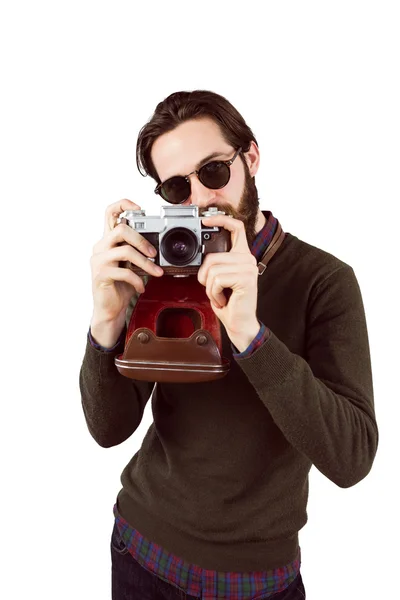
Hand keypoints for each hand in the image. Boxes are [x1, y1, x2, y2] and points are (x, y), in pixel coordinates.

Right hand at [90, 198, 163, 326]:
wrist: (109, 309)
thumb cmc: (120, 286)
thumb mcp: (131, 265)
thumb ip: (137, 252)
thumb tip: (157, 246)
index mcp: (108, 241)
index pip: (110, 213)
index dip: (124, 204)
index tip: (140, 208)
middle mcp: (100, 247)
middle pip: (120, 229)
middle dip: (142, 240)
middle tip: (154, 253)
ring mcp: (98, 261)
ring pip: (125, 251)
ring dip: (145, 263)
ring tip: (156, 273)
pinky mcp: (100, 275)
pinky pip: (124, 272)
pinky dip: (137, 280)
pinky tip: (141, 286)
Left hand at [197, 215, 259, 350]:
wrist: (240, 323)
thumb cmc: (230, 302)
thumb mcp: (220, 279)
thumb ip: (216, 263)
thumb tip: (204, 257)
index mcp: (242, 255)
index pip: (236, 228)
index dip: (220, 220)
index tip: (205, 220)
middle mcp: (247, 259)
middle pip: (213, 257)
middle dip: (206, 277)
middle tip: (215, 290)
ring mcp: (248, 268)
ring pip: (212, 270)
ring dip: (210, 288)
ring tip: (221, 295)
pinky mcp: (245, 278)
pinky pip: (217, 280)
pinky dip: (214, 293)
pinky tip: (224, 299)